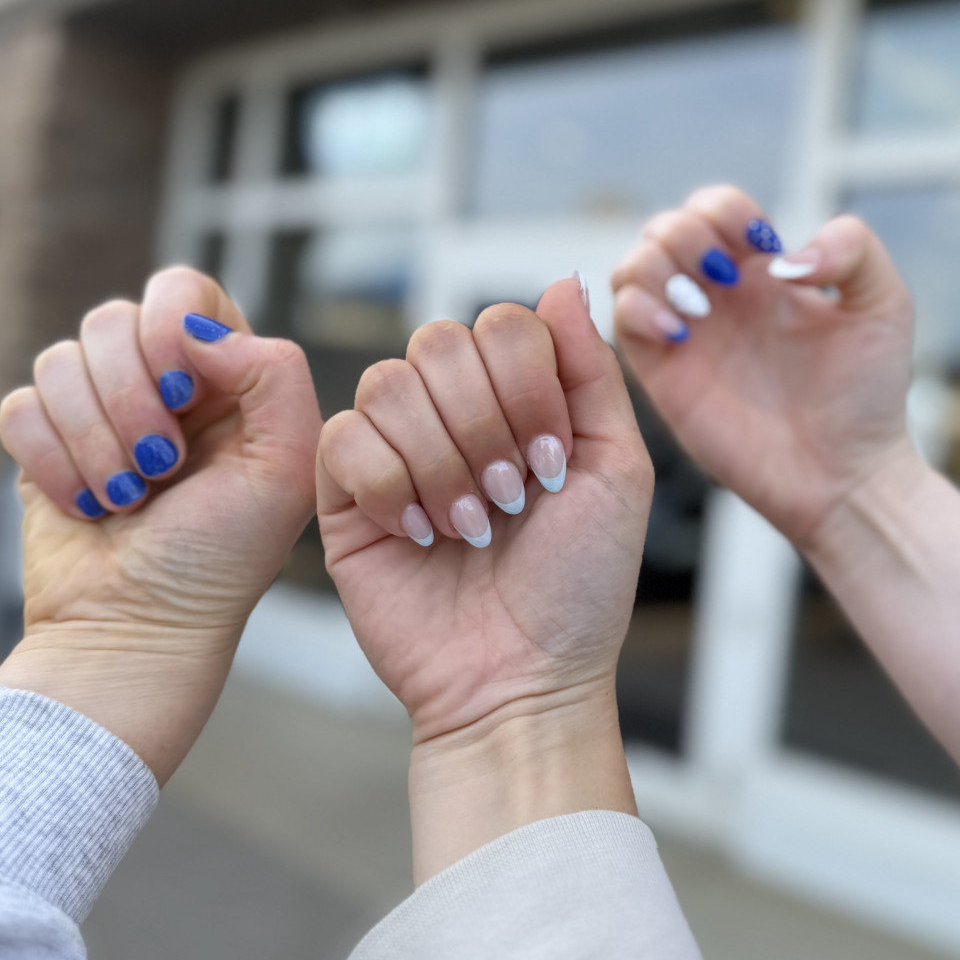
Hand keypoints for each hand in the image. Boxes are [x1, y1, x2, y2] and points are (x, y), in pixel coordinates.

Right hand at [0, 268, 320, 780]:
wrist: (138, 629)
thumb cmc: (220, 559)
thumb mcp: (285, 469)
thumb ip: (275, 374)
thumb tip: (196, 328)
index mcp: (224, 377)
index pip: (183, 291)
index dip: (170, 329)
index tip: (182, 393)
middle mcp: (159, 383)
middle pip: (113, 318)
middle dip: (131, 399)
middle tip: (160, 465)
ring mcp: (97, 409)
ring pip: (60, 358)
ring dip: (96, 440)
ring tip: (129, 496)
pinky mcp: (43, 442)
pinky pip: (21, 406)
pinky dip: (54, 462)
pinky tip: (89, 505)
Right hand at [317, 279, 653, 878]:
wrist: (522, 681)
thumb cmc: (579, 589)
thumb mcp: (617, 468)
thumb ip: (591, 369)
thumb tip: (564, 278)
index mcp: (517, 399)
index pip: (502, 323)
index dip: (527, 384)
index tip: (551, 465)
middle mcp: (451, 413)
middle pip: (440, 341)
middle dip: (484, 425)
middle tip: (510, 500)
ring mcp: (393, 449)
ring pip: (388, 382)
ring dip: (441, 462)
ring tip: (469, 527)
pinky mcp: (342, 494)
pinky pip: (343, 438)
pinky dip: (390, 486)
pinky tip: (420, 535)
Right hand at [610, 185, 918, 551]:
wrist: (844, 474)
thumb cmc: (867, 395)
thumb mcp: (884, 303)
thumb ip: (852, 247)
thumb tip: (783, 256)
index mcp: (762, 270)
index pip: (713, 206)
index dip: (725, 209)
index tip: (761, 246)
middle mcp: (716, 296)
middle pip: (663, 228)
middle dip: (685, 234)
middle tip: (727, 278)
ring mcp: (686, 335)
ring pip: (631, 267)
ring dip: (656, 269)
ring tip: (700, 308)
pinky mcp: (662, 377)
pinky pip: (619, 321)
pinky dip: (638, 310)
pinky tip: (681, 332)